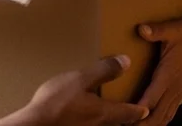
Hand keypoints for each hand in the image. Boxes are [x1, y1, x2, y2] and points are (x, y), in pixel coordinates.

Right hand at [15, 55, 149, 125]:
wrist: (35, 125)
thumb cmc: (56, 103)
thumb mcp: (81, 80)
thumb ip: (104, 70)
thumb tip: (126, 61)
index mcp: (104, 112)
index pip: (129, 112)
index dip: (139, 110)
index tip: (146, 109)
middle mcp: (98, 125)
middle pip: (119, 124)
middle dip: (127, 119)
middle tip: (133, 114)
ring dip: (109, 121)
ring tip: (108, 113)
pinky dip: (92, 121)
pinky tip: (83, 117)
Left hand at [134, 20, 181, 125]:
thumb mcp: (171, 29)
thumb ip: (156, 31)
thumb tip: (141, 29)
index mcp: (167, 75)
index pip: (151, 98)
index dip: (139, 110)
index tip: (125, 118)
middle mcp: (173, 88)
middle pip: (157, 115)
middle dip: (141, 124)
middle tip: (123, 125)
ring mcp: (178, 92)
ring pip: (164, 117)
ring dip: (150, 124)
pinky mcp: (180, 93)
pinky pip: (169, 113)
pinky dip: (159, 121)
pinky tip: (150, 124)